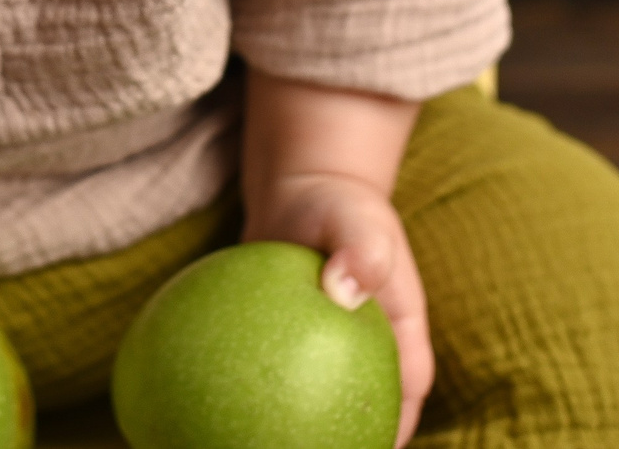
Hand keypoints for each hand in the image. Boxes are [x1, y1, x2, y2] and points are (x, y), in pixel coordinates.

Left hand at [249, 171, 433, 446]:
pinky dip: (252, 397)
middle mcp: (368, 353)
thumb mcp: (357, 218)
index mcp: (399, 336)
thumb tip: (344, 290)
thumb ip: (361, 249)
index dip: (393, 430)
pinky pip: (273, 380)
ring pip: (315, 407)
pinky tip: (212, 413)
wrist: (303, 194)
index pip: (406, 395)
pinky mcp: (291, 349)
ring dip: (291, 433)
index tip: (371, 447)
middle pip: (362, 412)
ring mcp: (328, 354)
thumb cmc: (339, 205)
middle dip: (343, 442)